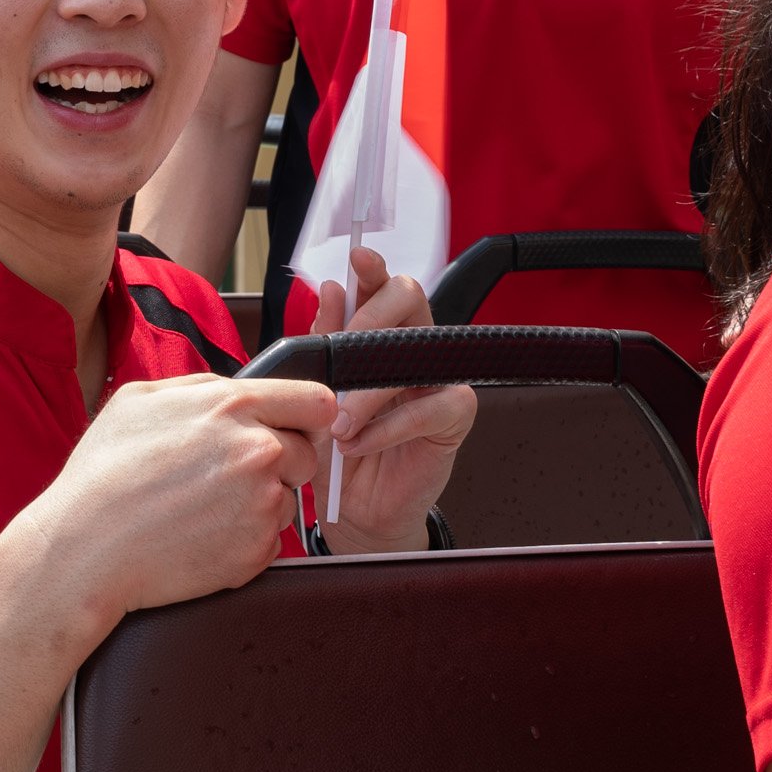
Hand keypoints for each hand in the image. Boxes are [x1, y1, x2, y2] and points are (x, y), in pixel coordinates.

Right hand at [22, 372, 331, 626]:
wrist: (85, 550)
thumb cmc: (103, 475)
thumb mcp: (140, 399)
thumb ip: (201, 387)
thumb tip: (236, 389)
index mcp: (234, 407)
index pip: (316, 402)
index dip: (307, 415)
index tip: (297, 426)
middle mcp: (259, 452)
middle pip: (306, 453)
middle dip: (279, 462)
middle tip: (229, 475)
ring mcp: (262, 505)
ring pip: (287, 498)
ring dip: (260, 503)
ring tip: (203, 508)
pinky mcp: (257, 551)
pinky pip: (270, 539)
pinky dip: (245, 538)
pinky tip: (202, 534)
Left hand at [311, 248, 476, 554]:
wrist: (351, 512)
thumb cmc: (334, 452)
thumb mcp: (316, 396)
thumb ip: (323, 345)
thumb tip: (329, 290)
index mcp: (379, 333)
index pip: (380, 287)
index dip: (372, 269)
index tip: (358, 258)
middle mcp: (412, 347)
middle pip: (409, 297)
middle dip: (369, 322)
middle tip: (339, 364)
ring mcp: (437, 377)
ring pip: (413, 353)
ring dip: (368, 392)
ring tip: (340, 427)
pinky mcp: (454, 415)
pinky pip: (428, 407)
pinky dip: (387, 428)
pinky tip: (361, 444)